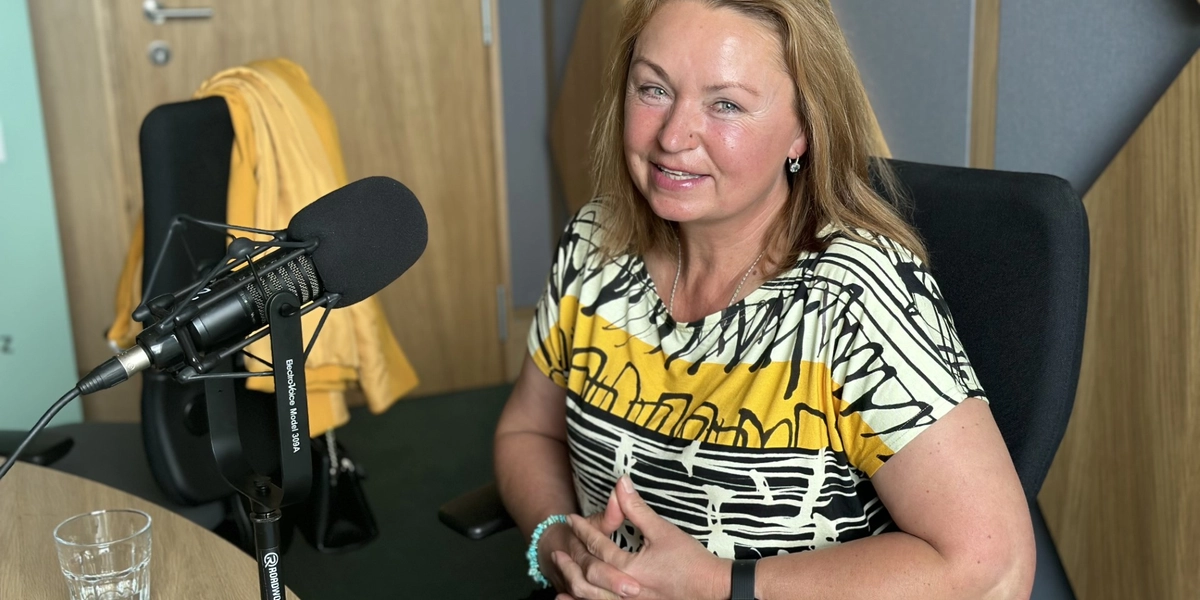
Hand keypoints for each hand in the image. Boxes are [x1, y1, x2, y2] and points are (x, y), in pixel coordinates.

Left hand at [555, 476, 729, 599]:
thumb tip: (621, 483)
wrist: (713, 590)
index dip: (583, 530)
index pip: (598, 546)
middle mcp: (624, 590)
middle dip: (572, 560)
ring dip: (574, 585)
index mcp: (628, 567)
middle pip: (588, 574)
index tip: (571, 519)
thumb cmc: (690, 561)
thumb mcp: (663, 531)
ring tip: (560, 577)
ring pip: (593, 598)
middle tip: (558, 549)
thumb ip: (637, 509)